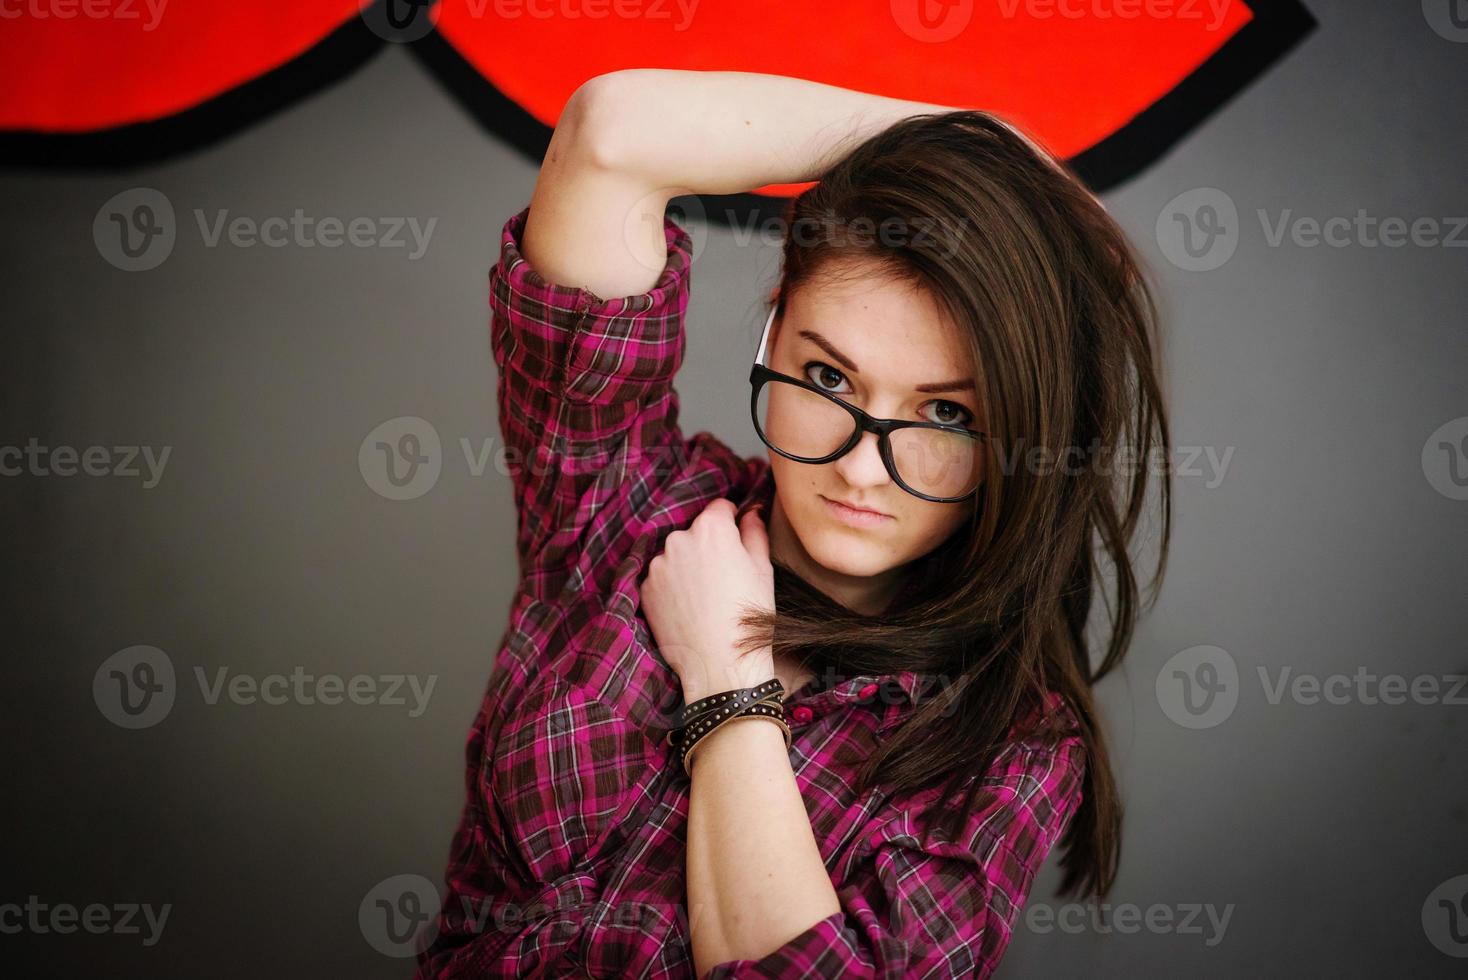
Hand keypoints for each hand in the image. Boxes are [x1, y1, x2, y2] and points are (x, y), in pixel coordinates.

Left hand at [640, 499, 775, 703]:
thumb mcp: (762, 570)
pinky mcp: (645, 588)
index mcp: (711, 529)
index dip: (731, 520)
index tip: (736, 538)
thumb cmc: (747, 615)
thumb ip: (755, 532)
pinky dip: (672, 586)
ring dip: (687, 565)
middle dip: (707, 546)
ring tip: (704, 596)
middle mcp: (679, 539)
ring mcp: (658, 565)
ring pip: (676, 555)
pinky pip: (661, 577)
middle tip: (723, 576)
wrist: (719, 664)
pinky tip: (688, 608)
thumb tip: (750, 512)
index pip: (720, 507)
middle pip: (695, 532)